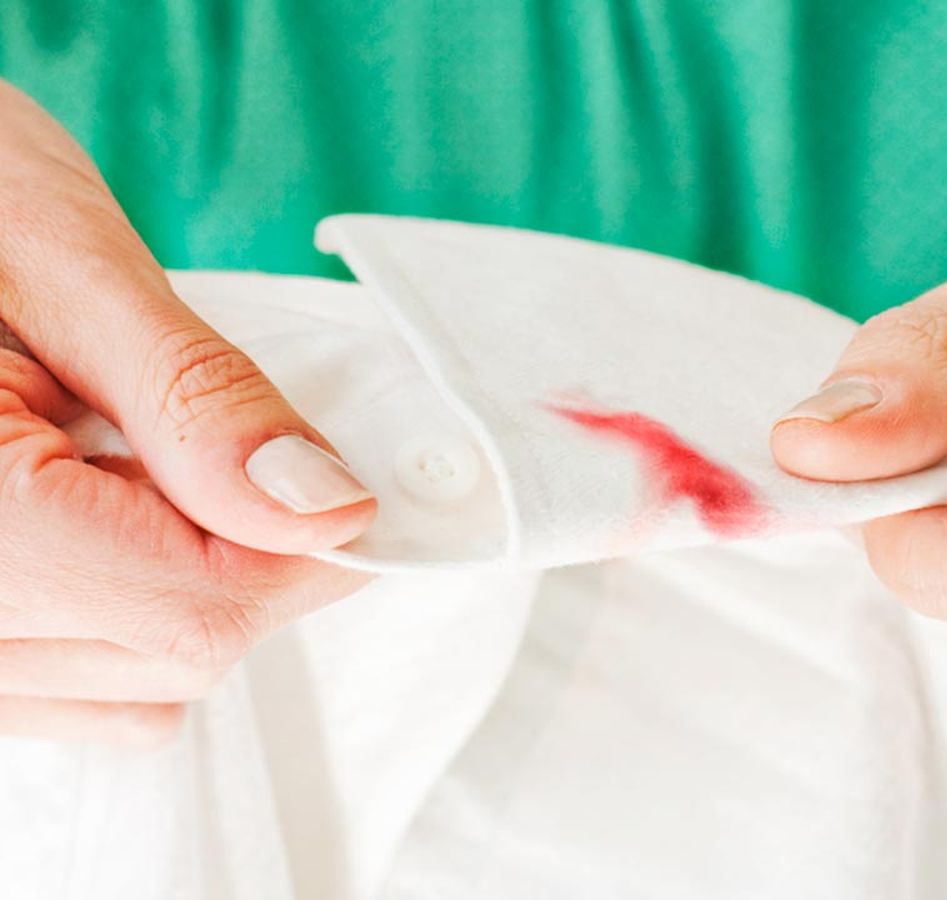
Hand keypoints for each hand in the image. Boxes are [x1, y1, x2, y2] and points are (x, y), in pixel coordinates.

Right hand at [0, 81, 374, 743]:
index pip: (203, 607)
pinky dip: (125, 607)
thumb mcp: (61, 264)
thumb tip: (325, 505)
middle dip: (252, 548)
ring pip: (136, 685)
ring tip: (129, 451)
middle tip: (228, 431)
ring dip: (187, 582)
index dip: (311, 542)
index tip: (358, 470)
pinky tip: (94, 503)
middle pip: (177, 653)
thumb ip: (195, 398)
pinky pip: (75, 684)